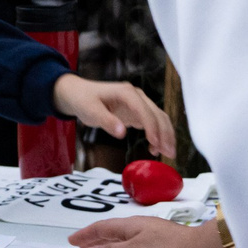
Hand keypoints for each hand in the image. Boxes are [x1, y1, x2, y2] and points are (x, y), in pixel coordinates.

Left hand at [49, 74, 176, 159]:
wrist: (78, 93)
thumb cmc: (83, 100)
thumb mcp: (90, 111)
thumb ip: (106, 121)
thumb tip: (122, 133)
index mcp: (127, 93)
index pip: (145, 110)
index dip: (152, 127)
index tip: (155, 143)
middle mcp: (137, 96)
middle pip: (157, 114)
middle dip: (165, 134)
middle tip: (169, 153)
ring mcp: (139, 103)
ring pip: (159, 118)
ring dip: (165, 135)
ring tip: (168, 153)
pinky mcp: (137, 111)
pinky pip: (152, 123)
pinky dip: (157, 135)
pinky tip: (155, 149)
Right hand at [68, 215, 236, 247]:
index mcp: (131, 226)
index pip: (102, 228)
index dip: (86, 234)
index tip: (71, 240)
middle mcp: (140, 227)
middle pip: (112, 231)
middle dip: (95, 237)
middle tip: (80, 245)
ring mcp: (153, 235)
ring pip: (123, 237)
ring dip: (108, 243)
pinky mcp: (163, 245)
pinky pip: (134, 244)